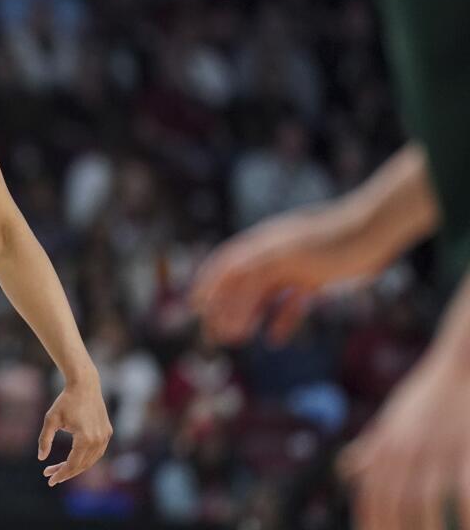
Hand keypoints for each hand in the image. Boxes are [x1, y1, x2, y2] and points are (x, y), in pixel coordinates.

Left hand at [38, 372, 111, 485]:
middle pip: (82, 465)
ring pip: (91, 461)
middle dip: (66, 473)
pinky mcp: (107, 432)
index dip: (61, 474)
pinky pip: (97, 452)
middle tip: (50, 476)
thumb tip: (41, 458)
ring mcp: (105, 437)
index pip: (73, 464)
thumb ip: (45, 439)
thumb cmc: (65, 400)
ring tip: (60, 469)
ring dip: (76, 467)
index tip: (49, 479)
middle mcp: (98, 440)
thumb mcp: (51, 419)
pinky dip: (85, 459)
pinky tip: (73, 459)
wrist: (84, 384)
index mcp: (85, 438)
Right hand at [192, 204, 379, 346]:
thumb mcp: (288, 252)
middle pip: (242, 285)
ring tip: (237, 339)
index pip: (226, 265)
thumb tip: (223, 275)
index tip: (194, 308)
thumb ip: (255, 262)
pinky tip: (274, 338)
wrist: (375, 232)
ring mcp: (294, 267)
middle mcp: (274, 256)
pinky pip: (291, 303)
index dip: (208, 286)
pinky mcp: (316, 279)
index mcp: (262, 245)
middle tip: (215, 336)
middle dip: (225, 310)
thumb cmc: (330, 239)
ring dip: (248, 317)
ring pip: (263, 296)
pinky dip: (280, 320)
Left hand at [339, 348, 469, 529]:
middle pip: (396, 503)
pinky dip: (466, 515)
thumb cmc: (428, 396)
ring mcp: (435, 448)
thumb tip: (347, 469)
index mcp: (385, 445)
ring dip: (430, 527)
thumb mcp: (392, 421)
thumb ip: (371, 449)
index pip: (372, 494)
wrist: (459, 365)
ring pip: (428, 502)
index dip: (372, 523)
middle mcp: (404, 448)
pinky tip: (466, 527)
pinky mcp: (464, 447)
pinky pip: (464, 491)